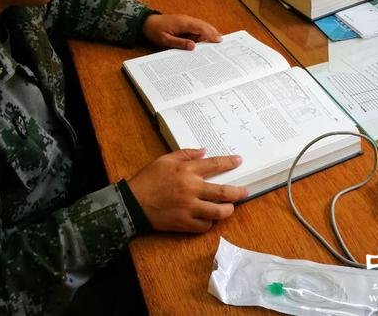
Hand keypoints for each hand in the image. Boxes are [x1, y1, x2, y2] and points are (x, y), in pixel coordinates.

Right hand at [127, 148, 247, 231]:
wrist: (132, 203)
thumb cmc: (147, 179)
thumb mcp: (164, 160)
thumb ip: (185, 154)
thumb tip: (203, 151)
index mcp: (187, 171)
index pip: (214, 165)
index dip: (229, 162)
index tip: (239, 161)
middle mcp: (191, 189)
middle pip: (223, 192)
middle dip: (239, 192)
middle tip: (246, 192)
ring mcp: (189, 208)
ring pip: (218, 212)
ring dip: (228, 210)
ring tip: (230, 208)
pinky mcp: (184, 223)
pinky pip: (204, 226)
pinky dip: (209, 222)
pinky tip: (209, 218)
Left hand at [142, 14, 221, 49]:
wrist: (146, 23)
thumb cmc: (155, 31)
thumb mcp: (165, 40)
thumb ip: (179, 43)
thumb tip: (193, 46)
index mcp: (183, 23)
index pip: (201, 28)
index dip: (211, 34)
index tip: (219, 40)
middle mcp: (187, 20)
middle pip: (204, 26)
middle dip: (213, 33)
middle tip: (222, 42)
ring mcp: (186, 21)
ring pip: (201, 26)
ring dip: (208, 33)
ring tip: (216, 42)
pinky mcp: (185, 23)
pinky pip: (196, 28)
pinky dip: (202, 33)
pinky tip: (204, 41)